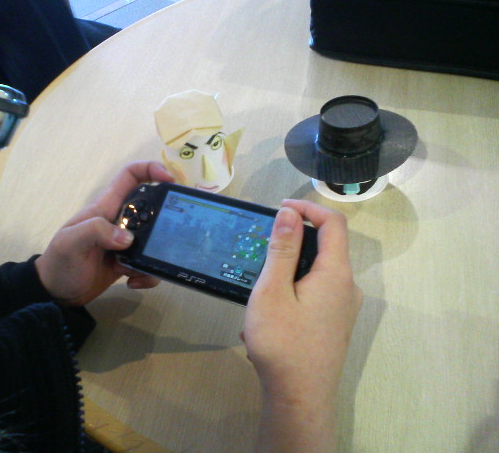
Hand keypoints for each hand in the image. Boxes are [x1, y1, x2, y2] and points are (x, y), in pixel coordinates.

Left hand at [35, 161, 173, 305]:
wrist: (55, 294)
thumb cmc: (60, 263)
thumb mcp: (70, 242)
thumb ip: (95, 231)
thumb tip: (128, 238)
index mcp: (106, 207)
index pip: (130, 176)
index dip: (150, 170)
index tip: (170, 179)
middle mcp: (119, 221)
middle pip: (152, 207)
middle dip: (167, 214)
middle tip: (176, 231)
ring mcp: (125, 244)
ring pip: (154, 239)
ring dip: (158, 253)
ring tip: (148, 268)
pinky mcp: (128, 264)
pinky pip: (148, 265)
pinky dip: (147, 275)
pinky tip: (133, 282)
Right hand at [242, 200, 361, 452]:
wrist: (300, 398)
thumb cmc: (283, 342)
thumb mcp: (273, 290)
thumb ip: (283, 249)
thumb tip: (290, 212)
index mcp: (336, 273)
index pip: (334, 223)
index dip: (308, 207)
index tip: (278, 208)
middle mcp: (347, 287)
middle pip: (326, 246)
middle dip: (292, 242)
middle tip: (261, 250)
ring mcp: (343, 307)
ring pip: (317, 272)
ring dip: (288, 271)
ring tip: (258, 291)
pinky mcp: (334, 323)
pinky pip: (315, 294)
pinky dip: (292, 292)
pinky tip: (269, 316)